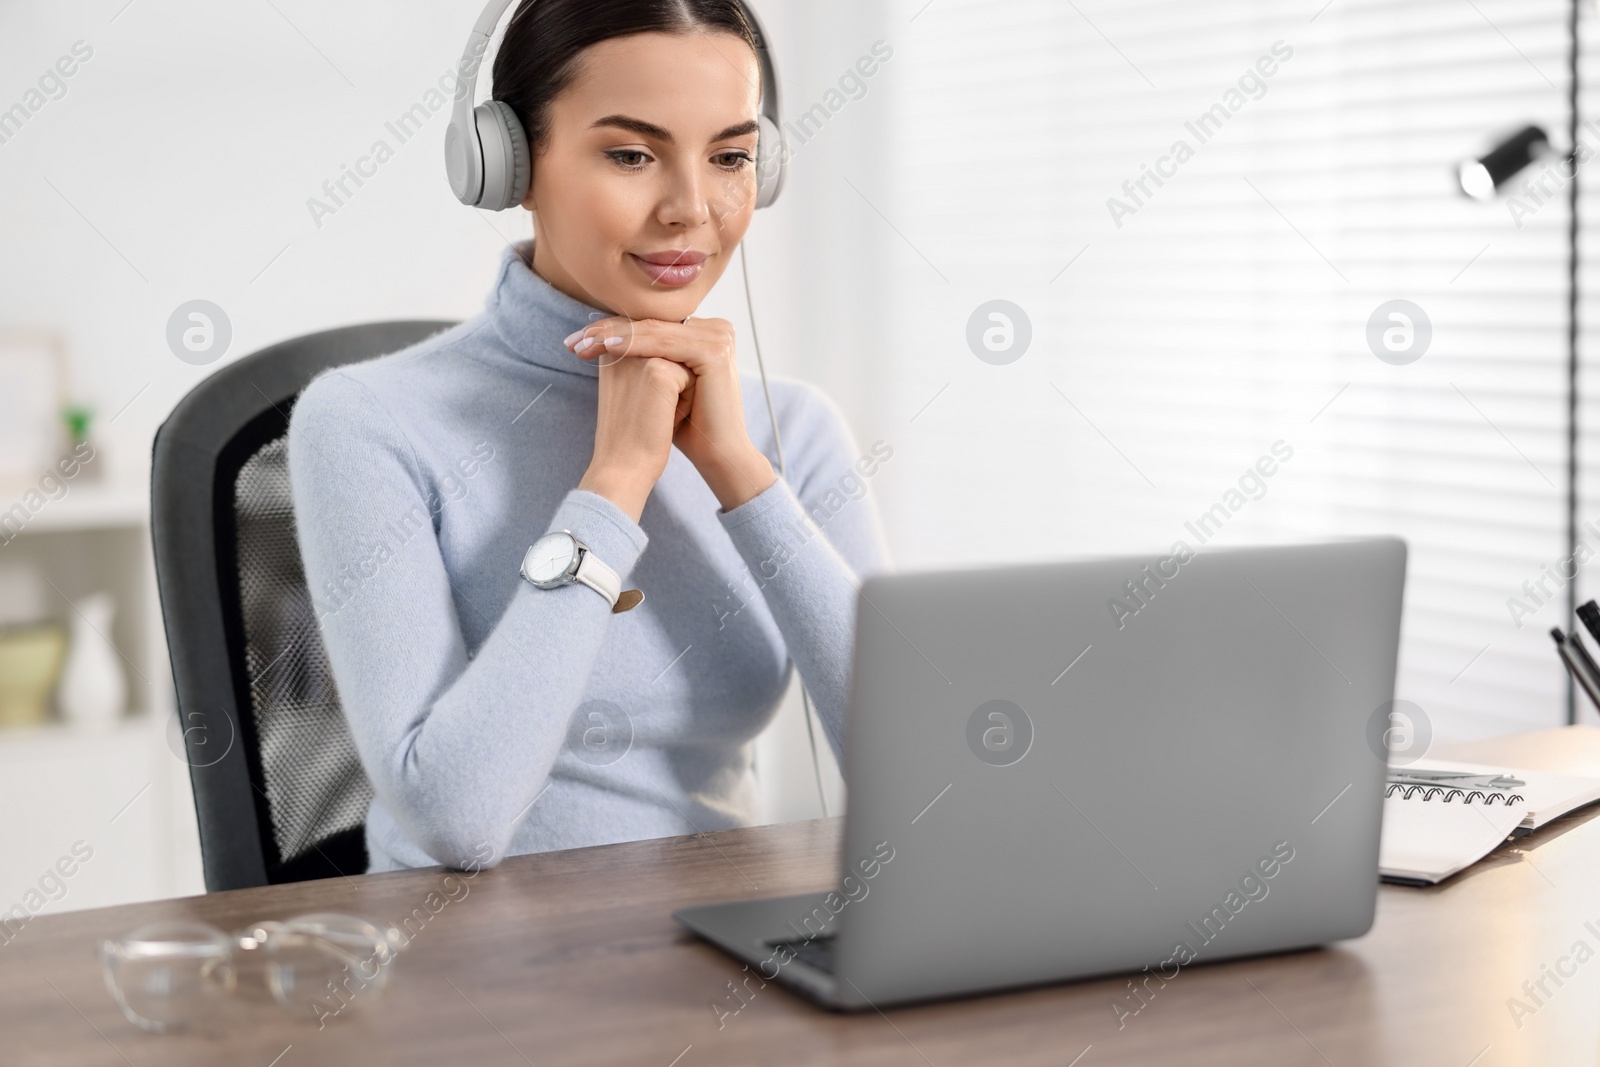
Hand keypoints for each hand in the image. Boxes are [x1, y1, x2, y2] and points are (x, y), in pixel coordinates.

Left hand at [566, 316, 775, 510]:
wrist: (717, 453)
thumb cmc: (686, 424)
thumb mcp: (661, 383)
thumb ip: (644, 356)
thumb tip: (605, 337)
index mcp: (705, 332)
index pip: (650, 324)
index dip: (612, 330)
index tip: (575, 341)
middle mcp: (716, 328)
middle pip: (651, 324)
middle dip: (607, 331)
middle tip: (572, 341)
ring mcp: (719, 336)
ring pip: (655, 331)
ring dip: (615, 335)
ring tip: (584, 344)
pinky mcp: (715, 350)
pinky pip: (665, 343)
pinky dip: (634, 344)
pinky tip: (608, 348)